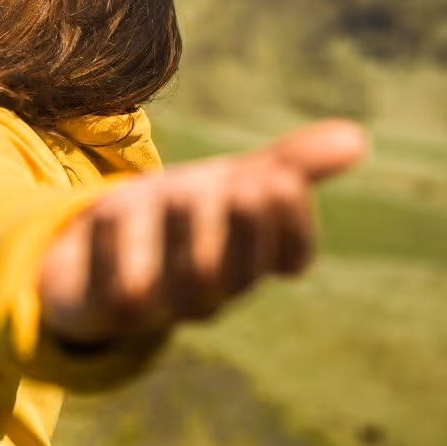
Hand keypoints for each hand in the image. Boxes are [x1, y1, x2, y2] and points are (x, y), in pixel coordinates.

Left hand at [38, 119, 366, 344]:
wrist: (88, 257)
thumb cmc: (177, 219)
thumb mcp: (231, 186)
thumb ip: (289, 166)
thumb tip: (358, 137)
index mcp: (247, 261)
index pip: (288, 257)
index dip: (291, 226)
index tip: (282, 180)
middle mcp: (209, 290)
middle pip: (235, 272)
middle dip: (244, 229)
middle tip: (250, 184)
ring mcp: (157, 304)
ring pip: (179, 285)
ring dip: (182, 237)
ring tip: (181, 191)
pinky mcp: (102, 308)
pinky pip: (111, 290)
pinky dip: (112, 249)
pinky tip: (109, 208)